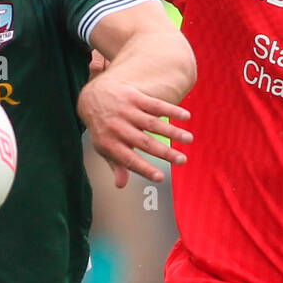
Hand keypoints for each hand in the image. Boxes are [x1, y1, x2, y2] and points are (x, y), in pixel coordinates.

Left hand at [78, 72, 190, 188]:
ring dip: (173, 131)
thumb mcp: (104, 147)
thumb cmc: (102, 128)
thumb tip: (121, 185)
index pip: (129, 160)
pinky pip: (155, 105)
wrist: (92, 97)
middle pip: (145, 143)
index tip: (160, 178)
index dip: (144, 169)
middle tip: (182, 161)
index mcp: (109, 144)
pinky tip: (186, 117)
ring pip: (152, 123)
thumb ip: (116, 164)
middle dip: (165, 152)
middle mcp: (118, 128)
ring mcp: (126, 111)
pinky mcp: (134, 97)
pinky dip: (172, 110)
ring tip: (189, 139)